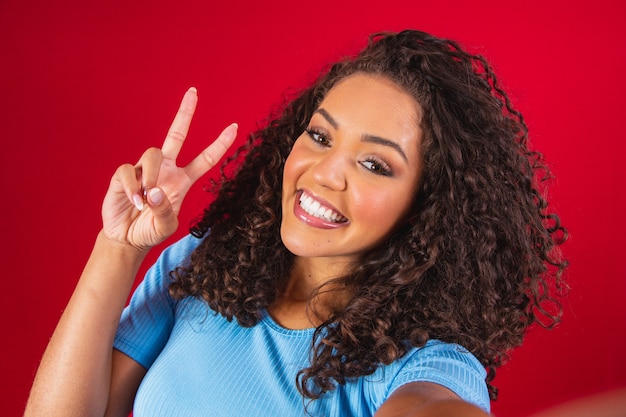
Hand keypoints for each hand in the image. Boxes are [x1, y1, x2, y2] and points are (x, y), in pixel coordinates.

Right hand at [101, 87, 237, 249]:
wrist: (126, 238)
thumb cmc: (151, 230)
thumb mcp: (165, 227)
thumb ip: (164, 211)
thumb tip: (155, 191)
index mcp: (182, 180)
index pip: (205, 159)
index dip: (219, 144)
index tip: (234, 127)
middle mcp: (165, 170)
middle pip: (176, 134)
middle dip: (185, 113)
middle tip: (194, 92)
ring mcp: (144, 170)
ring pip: (152, 153)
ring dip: (150, 176)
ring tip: (144, 201)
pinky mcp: (123, 175)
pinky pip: (128, 171)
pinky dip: (132, 187)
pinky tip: (134, 202)